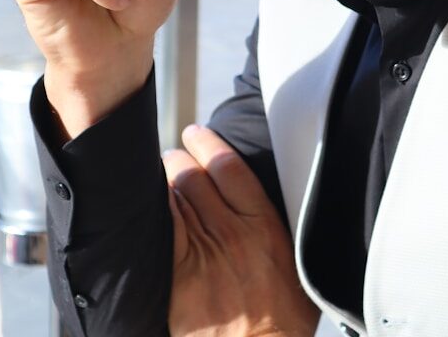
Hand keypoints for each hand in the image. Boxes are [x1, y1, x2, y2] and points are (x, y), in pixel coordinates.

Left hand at [164, 125, 318, 336]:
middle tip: (175, 151)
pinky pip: (164, 230)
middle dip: (181, 158)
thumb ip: (282, 227)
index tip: (198, 132)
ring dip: (166, 179)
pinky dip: (157, 210)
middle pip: (196, 179)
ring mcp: (203, 254)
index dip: (209, 144)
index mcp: (263, 224)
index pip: (229, 168)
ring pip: (177, 200)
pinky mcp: (181, 276)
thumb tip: (278, 201)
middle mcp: (231, 232)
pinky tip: (149, 201)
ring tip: (162, 170)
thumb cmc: (284, 315)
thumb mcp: (298, 261)